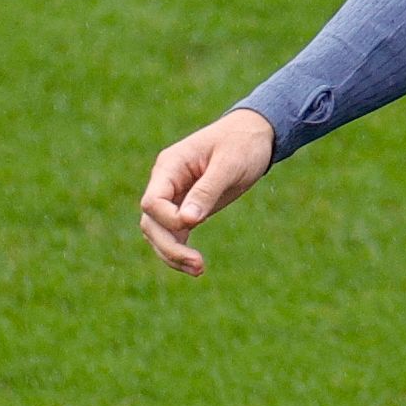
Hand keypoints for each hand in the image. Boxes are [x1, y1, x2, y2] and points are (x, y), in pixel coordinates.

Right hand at [138, 109, 275, 275]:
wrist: (255, 136)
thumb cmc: (242, 143)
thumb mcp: (228, 164)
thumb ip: (206, 190)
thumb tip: (187, 221)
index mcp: (170, 166)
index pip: (152, 201)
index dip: (168, 219)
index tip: (194, 224)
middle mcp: (166, 183)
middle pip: (150, 223)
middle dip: (169, 247)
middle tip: (198, 265)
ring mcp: (174, 197)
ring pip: (159, 234)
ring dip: (174, 255)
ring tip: (199, 270)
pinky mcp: (187, 209)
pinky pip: (174, 235)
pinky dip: (181, 252)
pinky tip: (197, 267)